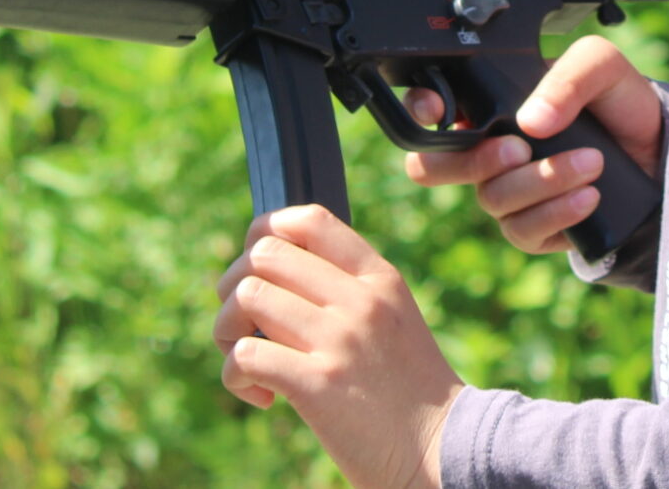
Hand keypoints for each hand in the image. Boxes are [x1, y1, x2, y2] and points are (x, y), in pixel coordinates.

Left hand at [212, 204, 464, 488]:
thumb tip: (275, 268)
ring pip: (247, 297)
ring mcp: (339, 340)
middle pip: (264, 254)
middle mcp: (359, 300)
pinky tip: (262, 397)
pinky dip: (236, 376)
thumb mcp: (393, 318)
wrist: (441, 450)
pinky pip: (245, 354)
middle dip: (234, 286)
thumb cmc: (407, 389)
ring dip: (228, 332)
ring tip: (248, 362)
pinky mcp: (318, 386)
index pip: (309, 219)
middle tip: (244, 325)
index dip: (266, 232)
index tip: (258, 267)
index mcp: (379, 278)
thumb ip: (349, 288)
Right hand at [400, 35, 662, 254]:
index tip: (436, 110)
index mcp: (491, 106)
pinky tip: (589, 196)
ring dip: (543, 181)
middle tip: (518, 148)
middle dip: (473, 161)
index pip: (431, 111)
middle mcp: (489, 150)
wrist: (660, 151)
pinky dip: (557, 212)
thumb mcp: (601, 66)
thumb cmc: (620, 103)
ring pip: (492, 198)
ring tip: (591, 163)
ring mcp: (508, 193)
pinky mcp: (533, 230)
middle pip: (436, 167)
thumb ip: (566, 77)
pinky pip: (523, 231)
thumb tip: (530, 121)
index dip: (419, 111)